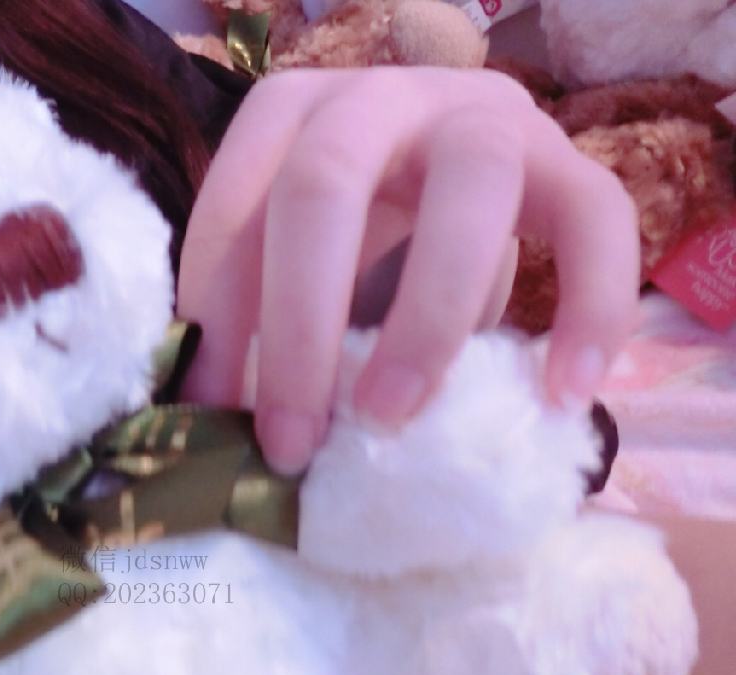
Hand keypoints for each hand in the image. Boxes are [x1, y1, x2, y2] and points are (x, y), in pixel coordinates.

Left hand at [177, 67, 640, 473]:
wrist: (462, 184)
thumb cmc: (359, 240)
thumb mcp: (296, 268)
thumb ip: (262, 319)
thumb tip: (214, 426)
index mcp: (289, 115)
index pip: (232, 208)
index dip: (216, 318)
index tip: (213, 417)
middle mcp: (380, 96)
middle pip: (324, 183)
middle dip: (299, 325)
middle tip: (292, 441)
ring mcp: (483, 117)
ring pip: (468, 191)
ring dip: (424, 319)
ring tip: (393, 419)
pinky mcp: (570, 160)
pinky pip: (599, 220)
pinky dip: (589, 307)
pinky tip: (563, 393)